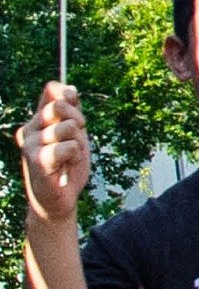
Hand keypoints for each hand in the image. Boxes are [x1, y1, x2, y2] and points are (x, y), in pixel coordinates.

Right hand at [15, 83, 91, 222]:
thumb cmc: (67, 167)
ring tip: (70, 158)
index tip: (78, 113)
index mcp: (37, 120)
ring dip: (78, 145)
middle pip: (60, 106)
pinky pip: (68, 146)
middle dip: (79, 121)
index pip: (52, 90)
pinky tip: (66, 167)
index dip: (70, 97)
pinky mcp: (37, 159)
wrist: (60, 199)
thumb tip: (70, 89)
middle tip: (78, 139)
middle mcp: (29, 129)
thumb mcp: (74, 136)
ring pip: (68, 127)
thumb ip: (72, 113)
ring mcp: (30, 143)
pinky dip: (75, 157)